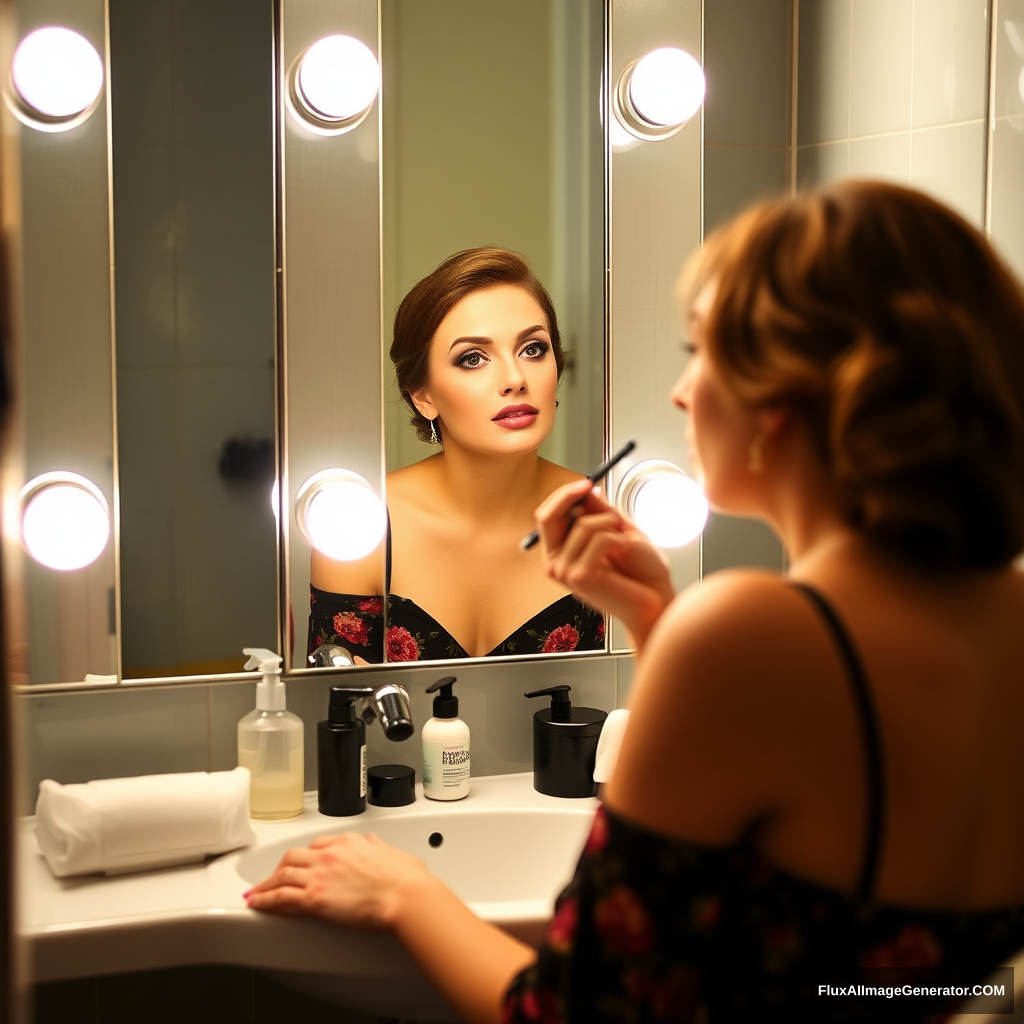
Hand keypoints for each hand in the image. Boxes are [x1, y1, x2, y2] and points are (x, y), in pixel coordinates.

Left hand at [245, 831, 432, 929]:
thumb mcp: (393, 853)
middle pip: (294, 856)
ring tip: (256, 893)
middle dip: (280, 867)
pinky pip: (281, 897)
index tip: (299, 864)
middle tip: (273, 878)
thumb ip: (379, 846)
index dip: (305, 856)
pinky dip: (265, 900)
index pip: (317, 845)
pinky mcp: (314, 899)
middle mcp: (330, 854)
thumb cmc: (405, 879)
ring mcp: (320, 875)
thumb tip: (373, 842)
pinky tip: (256, 903)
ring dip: (266, 884)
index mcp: (348, 841)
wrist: (405, 896)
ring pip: (282, 875)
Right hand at [533, 480, 674, 648]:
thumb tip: (586, 490)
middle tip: (589, 487)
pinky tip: (625, 550)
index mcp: (561, 553)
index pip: (546, 517)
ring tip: (623, 540)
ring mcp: (566, 572)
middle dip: (569, 496)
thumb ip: (599, 512)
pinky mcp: (581, 577)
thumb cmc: (641, 571)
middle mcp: (556, 563)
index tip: (584, 483)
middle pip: (547, 518)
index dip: (562, 496)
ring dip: (610, 523)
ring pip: (582, 525)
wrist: (657, 598)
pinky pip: (598, 539)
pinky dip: (618, 538)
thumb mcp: (618, 531)